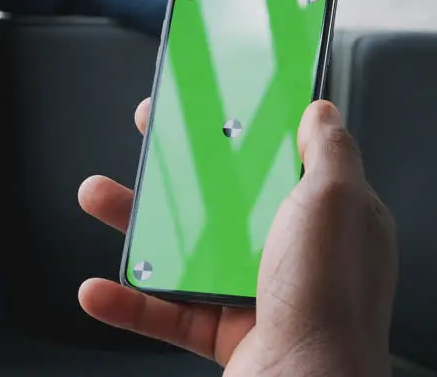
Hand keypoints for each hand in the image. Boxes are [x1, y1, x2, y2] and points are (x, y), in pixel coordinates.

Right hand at [77, 100, 397, 375]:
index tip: (211, 102)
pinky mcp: (225, 334)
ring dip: (139, 225)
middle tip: (148, 136)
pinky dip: (129, 301)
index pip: (283, 158)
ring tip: (99, 196)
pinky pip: (166, 313)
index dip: (246, 128)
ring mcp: (257, 294)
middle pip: (225, 198)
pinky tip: (101, 287)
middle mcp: (294, 254)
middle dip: (179, 167)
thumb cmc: (329, 301)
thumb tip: (321, 112)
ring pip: (187, 250)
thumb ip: (329, 151)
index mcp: (326, 217)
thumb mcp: (337, 201)